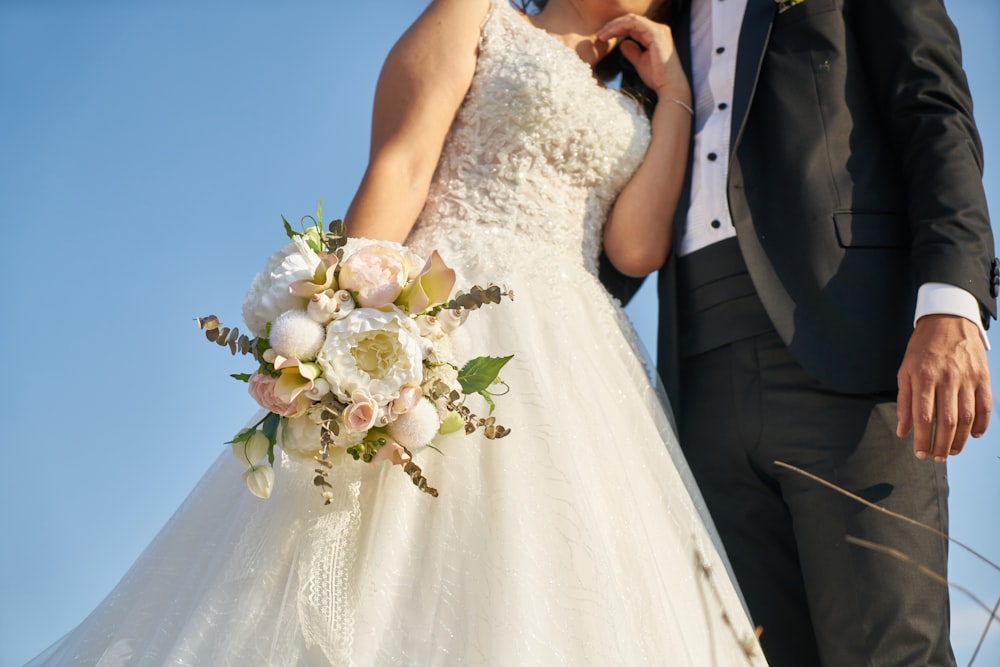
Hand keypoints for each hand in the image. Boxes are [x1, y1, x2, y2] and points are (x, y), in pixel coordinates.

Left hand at [595, 14, 687, 100]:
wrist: (669, 87)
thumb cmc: (657, 77)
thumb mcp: (640, 62)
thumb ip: (632, 51)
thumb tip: (623, 44)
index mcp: (655, 34)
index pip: (633, 26)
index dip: (616, 29)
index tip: (602, 37)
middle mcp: (658, 29)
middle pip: (631, 20)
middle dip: (613, 26)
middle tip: (599, 35)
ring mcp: (658, 30)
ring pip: (631, 20)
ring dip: (614, 26)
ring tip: (601, 35)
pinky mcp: (656, 33)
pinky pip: (634, 24)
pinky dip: (620, 27)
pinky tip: (610, 34)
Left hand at [896, 314, 990, 460]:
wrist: (948, 320)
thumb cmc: (922, 347)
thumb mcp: (905, 371)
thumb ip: (904, 402)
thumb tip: (903, 430)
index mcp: (923, 377)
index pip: (923, 416)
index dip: (922, 439)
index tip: (920, 453)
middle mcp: (947, 378)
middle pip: (947, 421)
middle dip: (942, 445)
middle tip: (937, 458)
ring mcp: (967, 378)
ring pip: (967, 417)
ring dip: (961, 439)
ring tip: (953, 451)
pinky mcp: (983, 376)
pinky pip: (985, 405)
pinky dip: (982, 423)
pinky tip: (975, 435)